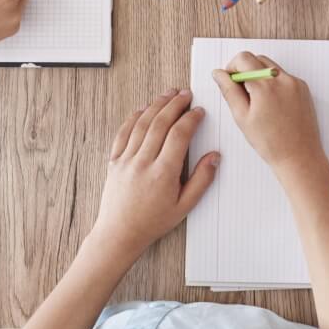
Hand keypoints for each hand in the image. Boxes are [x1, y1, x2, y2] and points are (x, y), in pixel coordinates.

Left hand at [89, 89, 218, 261]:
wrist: (119, 234)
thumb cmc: (152, 223)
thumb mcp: (184, 206)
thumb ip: (201, 180)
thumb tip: (214, 157)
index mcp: (163, 173)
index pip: (179, 135)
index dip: (191, 119)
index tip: (198, 111)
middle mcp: (143, 163)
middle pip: (160, 123)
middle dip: (175, 105)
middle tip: (186, 94)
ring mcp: (126, 160)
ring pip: (142, 124)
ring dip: (156, 105)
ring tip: (168, 94)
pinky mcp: (114, 161)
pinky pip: (123, 133)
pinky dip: (133, 118)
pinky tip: (142, 109)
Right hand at [212, 52, 326, 176]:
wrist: (299, 156)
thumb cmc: (270, 143)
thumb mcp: (242, 117)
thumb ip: (229, 91)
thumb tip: (219, 74)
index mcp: (265, 86)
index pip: (243, 59)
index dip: (231, 68)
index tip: (229, 81)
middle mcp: (283, 79)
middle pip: (257, 59)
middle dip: (245, 70)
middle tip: (241, 93)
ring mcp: (295, 82)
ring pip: (270, 66)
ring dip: (259, 75)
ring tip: (256, 101)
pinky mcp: (303, 88)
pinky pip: (283, 76)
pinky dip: (273, 83)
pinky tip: (271, 104)